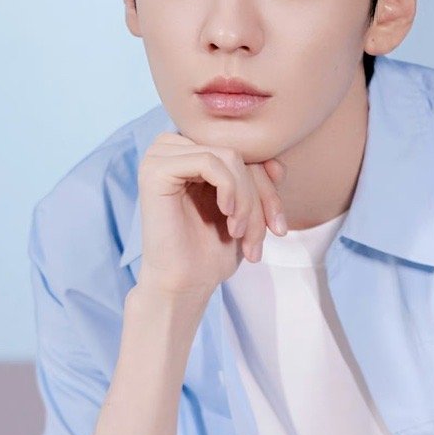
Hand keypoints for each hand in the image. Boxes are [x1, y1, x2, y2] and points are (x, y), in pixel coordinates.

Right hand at [135, 131, 288, 300]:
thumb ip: (260, 183)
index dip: (269, 188)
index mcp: (191, 153)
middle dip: (261, 198)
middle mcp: (172, 149)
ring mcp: (160, 157)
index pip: (245, 153)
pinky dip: (228, 188)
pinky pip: (208, 161)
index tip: (279, 227)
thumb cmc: (212, 252)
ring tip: (241, 232)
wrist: (186, 284)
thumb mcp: (248, 212)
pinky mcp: (154, 170)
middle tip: (262, 237)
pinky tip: (227, 214)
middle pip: (238, 154)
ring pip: (229, 157)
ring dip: (247, 200)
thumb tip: (277, 162)